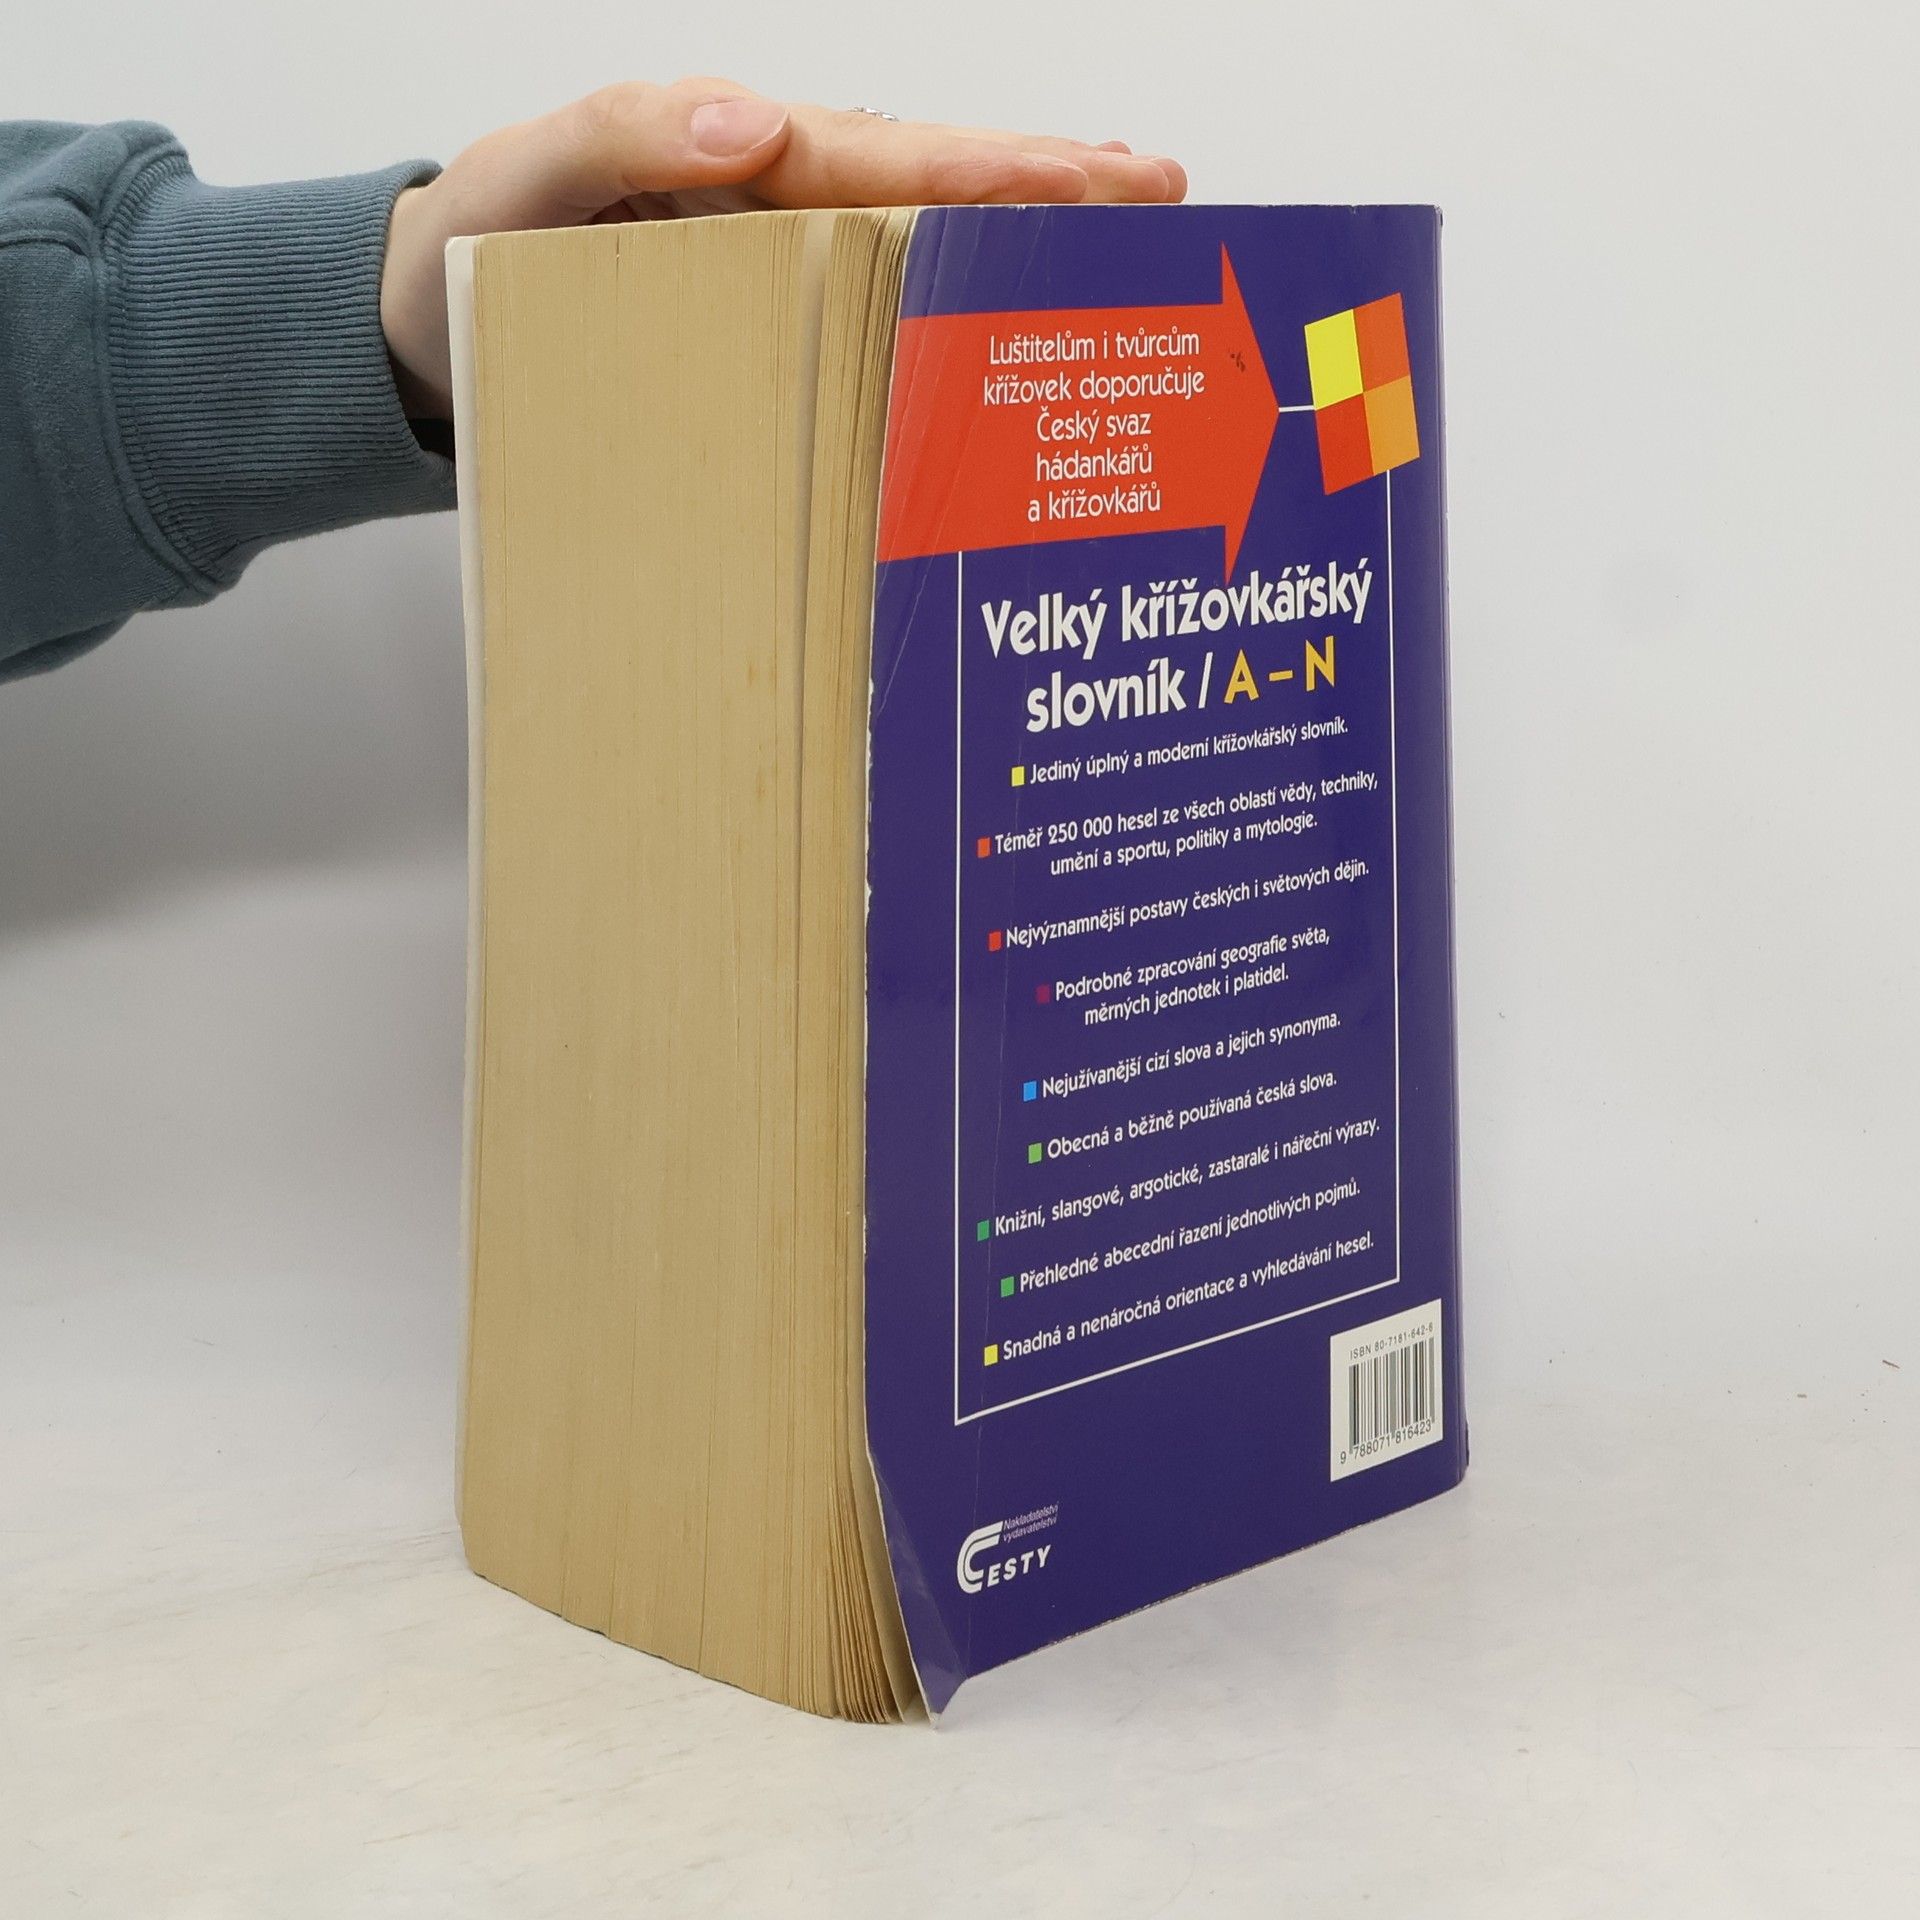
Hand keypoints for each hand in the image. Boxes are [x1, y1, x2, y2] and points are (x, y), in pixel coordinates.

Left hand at [379, 78, 1186, 417]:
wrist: (425, 332)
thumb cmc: (471, 249)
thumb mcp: (518, 179)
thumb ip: (617, 135)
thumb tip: (752, 121)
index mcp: (741, 160)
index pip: (890, 159)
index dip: (999, 171)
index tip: (1102, 180)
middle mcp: (780, 203)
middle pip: (937, 185)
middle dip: (1053, 189)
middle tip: (1166, 196)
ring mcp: (784, 266)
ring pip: (926, 242)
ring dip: (1026, 243)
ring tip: (1127, 242)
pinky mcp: (774, 326)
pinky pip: (879, 310)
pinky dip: (956, 310)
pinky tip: (1008, 333)